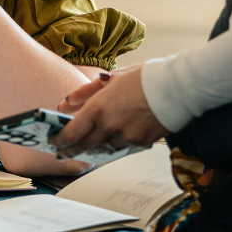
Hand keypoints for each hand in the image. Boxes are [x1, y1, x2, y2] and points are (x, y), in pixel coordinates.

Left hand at [52, 65, 168, 155]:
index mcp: (100, 107)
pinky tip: (125, 129)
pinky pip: (124, 146)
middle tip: (63, 153)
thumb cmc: (146, 78)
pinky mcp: (141, 143)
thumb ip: (86, 92)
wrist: (178, 87)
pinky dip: (121, 139)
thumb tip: (67, 102)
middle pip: (84, 146)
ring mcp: (126, 137)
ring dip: (100, 142)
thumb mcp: (112, 78)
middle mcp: (110, 125)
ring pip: (106, 146)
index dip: (59, 140)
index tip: (53, 142)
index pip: (72, 132)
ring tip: (100, 134)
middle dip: (71, 150)